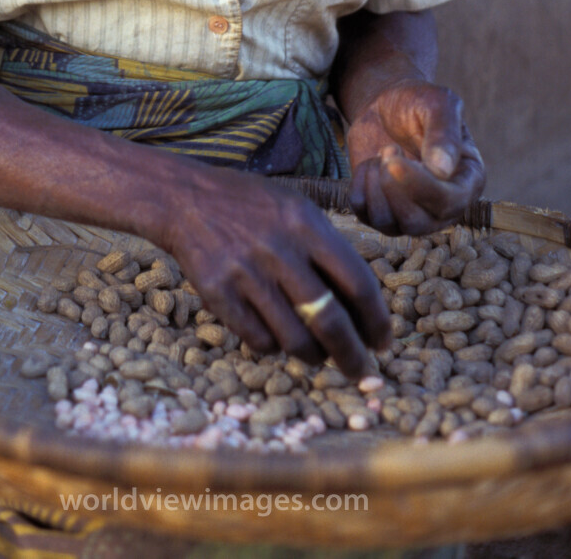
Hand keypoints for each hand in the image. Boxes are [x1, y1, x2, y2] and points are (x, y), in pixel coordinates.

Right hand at [159, 166, 390, 377]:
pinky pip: (260, 341)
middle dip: (351, 355)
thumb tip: (361, 305)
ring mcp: (247, 274)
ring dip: (314, 357)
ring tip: (317, 356)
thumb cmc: (253, 206)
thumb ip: (328, 248)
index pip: (357, 282)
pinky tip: (277, 339)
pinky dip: (275, 347)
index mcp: (306, 225)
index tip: (383, 342)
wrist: (187, 199)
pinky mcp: (219, 294)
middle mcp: (280, 250)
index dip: (376, 319)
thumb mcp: (297, 209)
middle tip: (361, 371)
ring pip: (295, 339)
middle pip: (329, 320)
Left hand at [346, 81, 484, 236]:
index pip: (449, 202)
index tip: (395, 156)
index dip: (420, 185)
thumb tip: (442, 170)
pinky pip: (365, 216)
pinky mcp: (382, 210)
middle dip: (394, 188)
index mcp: (468, 180)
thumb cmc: (418, 102)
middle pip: (418, 223)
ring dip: (376, 187)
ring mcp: (412, 212)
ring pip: (390, 225)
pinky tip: (370, 163)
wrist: (387, 105)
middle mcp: (443, 205)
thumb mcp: (437, 103)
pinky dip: (360, 187)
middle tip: (388, 150)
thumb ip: (444, 133)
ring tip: (382, 153)